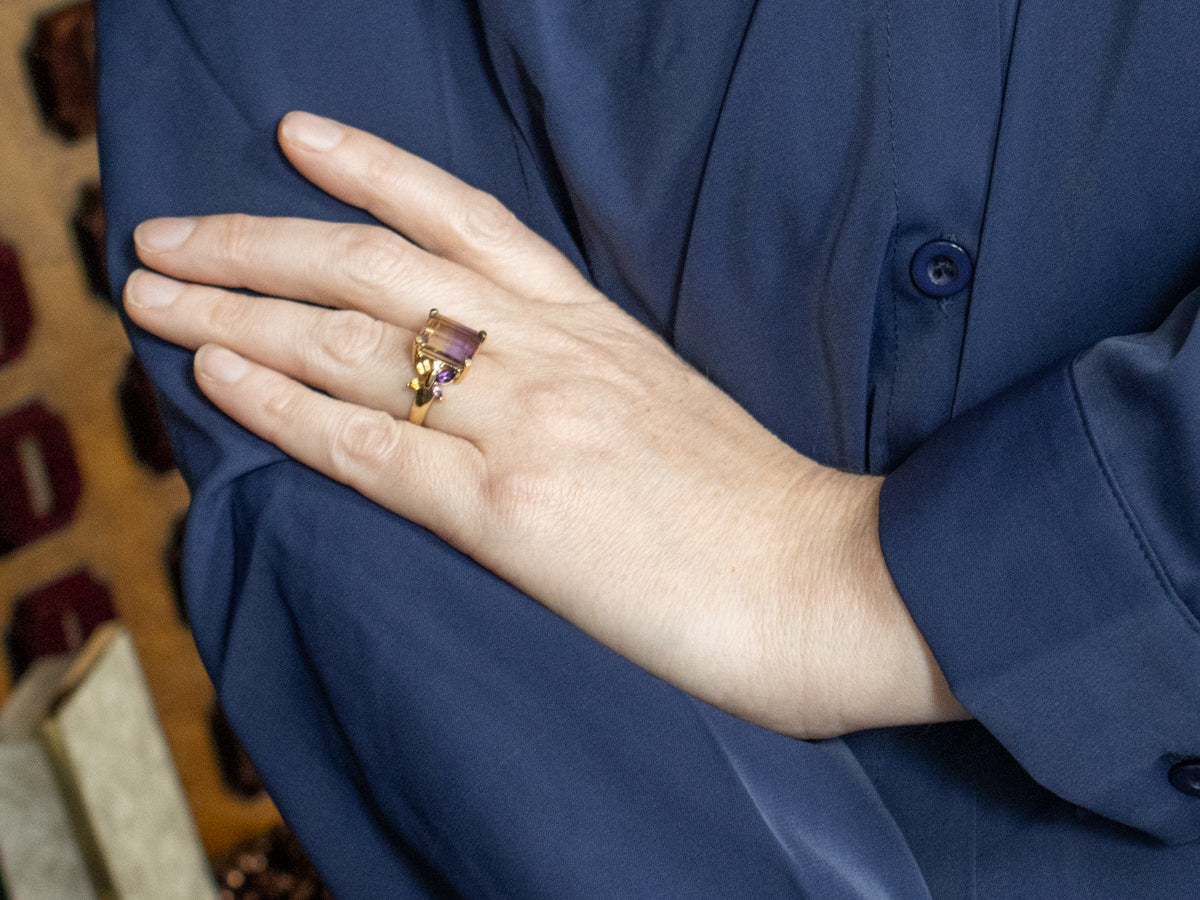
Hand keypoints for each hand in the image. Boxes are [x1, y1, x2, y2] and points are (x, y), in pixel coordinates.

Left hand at [124, 112, 965, 737]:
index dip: (371, 168)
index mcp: (593, 325)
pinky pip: (369, 449)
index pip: (463, 217)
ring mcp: (527, 426)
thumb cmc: (758, 509)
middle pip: (376, 266)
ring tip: (152, 294)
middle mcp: (549, 353)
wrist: (830, 580)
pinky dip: (283, 408)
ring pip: (353, 344)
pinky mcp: (510, 514)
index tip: (296, 138)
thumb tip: (509, 384)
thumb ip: (585, 379)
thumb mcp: (668, 407)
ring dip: (236, 313)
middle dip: (256, 242)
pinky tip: (216, 381)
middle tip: (166, 233)